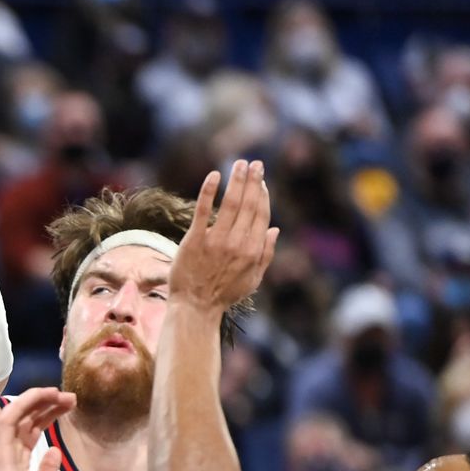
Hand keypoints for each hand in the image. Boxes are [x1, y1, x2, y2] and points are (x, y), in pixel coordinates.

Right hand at [0, 388, 74, 470]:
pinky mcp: (0, 451)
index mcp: (18, 459)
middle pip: (28, 418)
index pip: (33, 428)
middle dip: (48, 404)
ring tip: (59, 392)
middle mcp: (9, 450)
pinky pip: (8, 420)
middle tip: (70, 396)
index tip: (69, 405)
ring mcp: (3, 449)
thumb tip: (55, 452)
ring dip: (38, 399)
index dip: (49, 414)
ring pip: (18, 413)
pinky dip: (23, 404)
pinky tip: (41, 395)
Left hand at [170, 160, 278, 311]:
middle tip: (253, 163)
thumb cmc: (224, 295)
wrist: (195, 307)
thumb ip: (266, 254)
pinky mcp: (194, 240)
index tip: (261, 181)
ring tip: (239, 163)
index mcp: (253, 250)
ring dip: (236, 180)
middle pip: (248, 204)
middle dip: (252, 181)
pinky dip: (209, 191)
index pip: (261, 215)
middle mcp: (237, 243)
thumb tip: (275, 229)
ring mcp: (216, 241)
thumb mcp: (253, 279)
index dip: (262, 195)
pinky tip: (214, 176)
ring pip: (230, 203)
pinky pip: (203, 210)